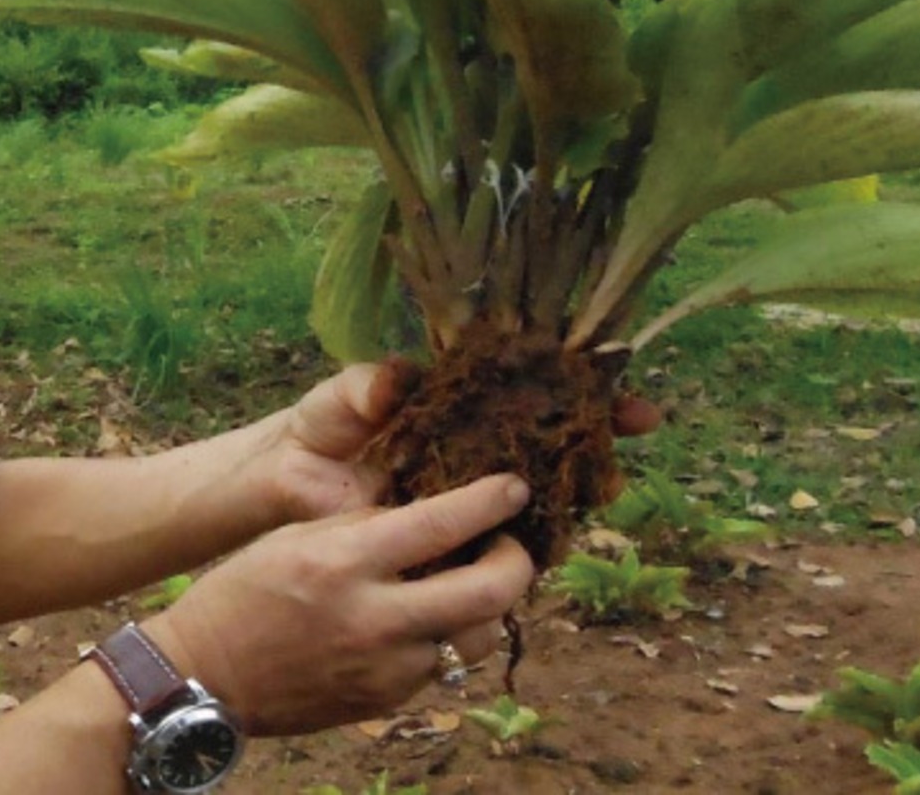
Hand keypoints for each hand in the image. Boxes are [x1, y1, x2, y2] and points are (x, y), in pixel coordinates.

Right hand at [144, 474, 533, 735]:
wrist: (205, 677)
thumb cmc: (249, 588)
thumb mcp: (303, 533)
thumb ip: (372, 524)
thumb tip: (439, 510)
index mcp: (347, 561)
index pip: (444, 524)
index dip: (492, 501)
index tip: (516, 487)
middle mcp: (376, 618)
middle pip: (489, 592)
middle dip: (517, 561)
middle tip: (511, 541)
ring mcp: (385, 670)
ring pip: (478, 637)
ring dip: (488, 606)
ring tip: (473, 579)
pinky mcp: (385, 703)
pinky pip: (443, 667)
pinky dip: (449, 637)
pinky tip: (433, 616)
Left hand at [255, 363, 657, 525]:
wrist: (283, 492)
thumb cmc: (316, 431)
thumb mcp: (339, 400)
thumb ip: (366, 387)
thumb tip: (396, 377)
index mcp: (461, 402)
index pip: (533, 386)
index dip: (581, 382)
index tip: (621, 378)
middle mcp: (477, 446)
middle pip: (554, 436)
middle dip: (601, 428)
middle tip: (637, 423)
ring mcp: (471, 495)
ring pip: (541, 490)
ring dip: (577, 486)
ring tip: (603, 480)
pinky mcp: (454, 542)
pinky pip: (505, 542)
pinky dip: (533, 542)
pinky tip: (552, 540)